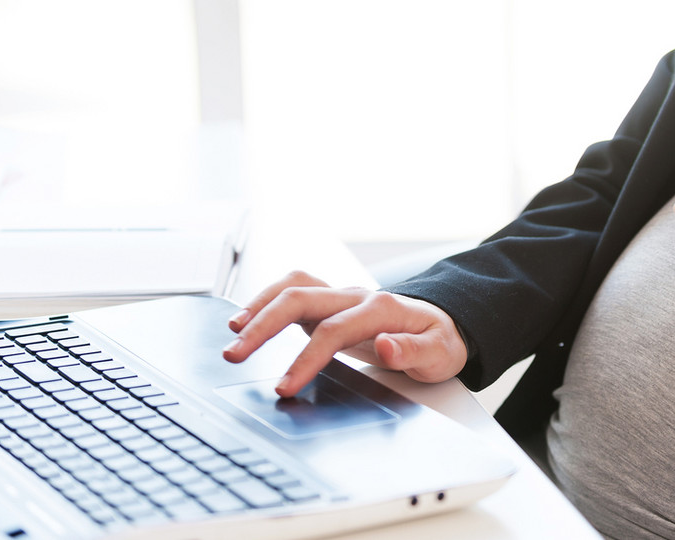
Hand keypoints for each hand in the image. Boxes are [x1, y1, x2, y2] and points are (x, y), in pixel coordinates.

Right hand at [222, 270, 467, 396]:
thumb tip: (385, 345)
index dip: (305, 358)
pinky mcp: (328, 303)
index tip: (284, 386)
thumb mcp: (439, 353)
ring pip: (292, 286)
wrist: (442, 323)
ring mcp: (340, 296)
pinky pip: (292, 291)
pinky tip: (246, 320)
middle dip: (263, 325)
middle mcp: (355, 296)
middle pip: (300, 298)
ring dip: (258, 306)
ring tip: (232, 334)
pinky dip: (265, 301)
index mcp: (380, 309)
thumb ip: (413, 351)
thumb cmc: (438, 340)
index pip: (333, 331)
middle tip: (235, 355)